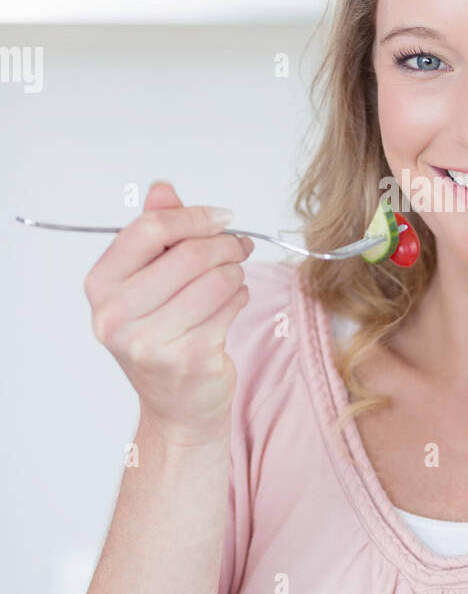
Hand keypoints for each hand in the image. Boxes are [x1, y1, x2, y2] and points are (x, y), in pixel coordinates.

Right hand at [83, 180, 252, 446]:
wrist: (176, 404)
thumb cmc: (162, 334)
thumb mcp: (148, 279)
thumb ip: (155, 231)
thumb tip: (162, 188)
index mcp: (101, 286)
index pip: (149, 229)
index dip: (193, 217)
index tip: (222, 217)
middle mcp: (116, 316)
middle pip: (189, 254)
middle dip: (225, 244)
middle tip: (239, 245)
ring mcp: (150, 342)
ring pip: (217, 279)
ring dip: (236, 272)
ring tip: (231, 279)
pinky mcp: (188, 359)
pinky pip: (231, 306)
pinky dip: (240, 298)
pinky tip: (230, 305)